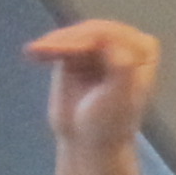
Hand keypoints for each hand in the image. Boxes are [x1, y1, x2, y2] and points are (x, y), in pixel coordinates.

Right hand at [29, 20, 160, 156]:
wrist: (88, 142)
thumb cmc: (109, 123)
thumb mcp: (120, 97)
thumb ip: (121, 68)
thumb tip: (112, 45)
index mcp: (143, 49)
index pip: (115, 37)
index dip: (91, 41)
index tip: (68, 52)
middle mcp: (123, 41)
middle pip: (91, 32)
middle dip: (67, 40)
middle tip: (43, 48)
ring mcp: (99, 45)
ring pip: (73, 36)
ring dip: (53, 44)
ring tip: (33, 51)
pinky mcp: (77, 51)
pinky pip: (60, 44)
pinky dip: (47, 48)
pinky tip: (33, 53)